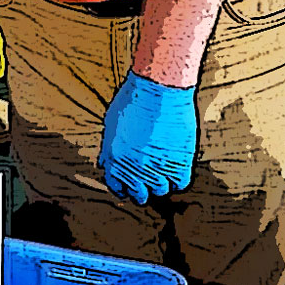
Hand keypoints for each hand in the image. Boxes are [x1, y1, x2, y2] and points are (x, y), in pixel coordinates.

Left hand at [99, 73, 196, 204]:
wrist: (159, 88)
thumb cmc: (133, 99)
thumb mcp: (111, 124)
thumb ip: (108, 148)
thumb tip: (104, 164)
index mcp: (115, 159)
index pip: (117, 187)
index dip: (123, 187)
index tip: (129, 184)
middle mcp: (135, 168)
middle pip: (140, 195)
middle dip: (142, 190)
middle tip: (147, 181)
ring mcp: (158, 167)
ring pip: (160, 191)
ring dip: (161, 183)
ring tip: (162, 170)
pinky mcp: (179, 162)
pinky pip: (180, 183)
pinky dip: (178, 178)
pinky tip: (175, 168)